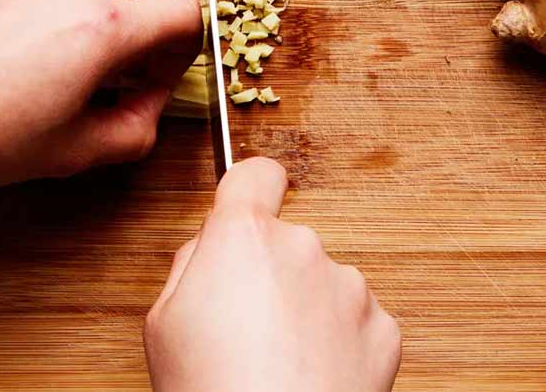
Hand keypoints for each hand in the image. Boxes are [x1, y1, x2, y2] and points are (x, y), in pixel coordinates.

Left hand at [0, 0, 202, 185]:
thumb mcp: (70, 153)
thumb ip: (132, 130)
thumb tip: (150, 104)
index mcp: (100, 30)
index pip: (183, 10)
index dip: (183, 46)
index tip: (158, 71)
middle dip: (157, 4)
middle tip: (132, 45)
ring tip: (93, 14)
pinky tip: (36, 19)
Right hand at [144, 158, 400, 391]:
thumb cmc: (209, 390)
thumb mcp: (161, 321)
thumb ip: (190, 264)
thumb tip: (211, 250)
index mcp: (243, 237)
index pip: (255, 175)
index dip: (249, 189)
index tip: (249, 202)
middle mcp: (303, 248)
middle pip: (285, 241)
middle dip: (269, 273)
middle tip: (243, 329)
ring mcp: (349, 287)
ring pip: (323, 282)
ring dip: (307, 310)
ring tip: (279, 364)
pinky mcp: (384, 328)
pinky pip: (356, 320)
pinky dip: (339, 344)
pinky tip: (311, 377)